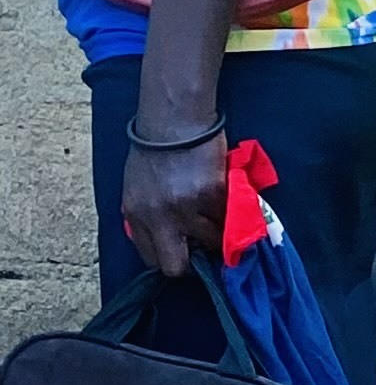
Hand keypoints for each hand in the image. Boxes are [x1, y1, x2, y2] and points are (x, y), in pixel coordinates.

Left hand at [118, 122, 229, 280]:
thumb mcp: (138, 188)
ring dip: (218, 232)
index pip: (152, 260)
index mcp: (136, 214)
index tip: (185, 253)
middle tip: (204, 249)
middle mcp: (159, 216)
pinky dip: (230, 210)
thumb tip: (169, 242)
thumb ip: (148, 217)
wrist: (174, 118)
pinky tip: (222, 193)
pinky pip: (228, 217)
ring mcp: (187, 207)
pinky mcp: (214, 194)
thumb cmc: (155, 150)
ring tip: (216, 212)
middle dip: (194, 262)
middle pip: (177, 266)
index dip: (172, 259)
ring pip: (211, 242)